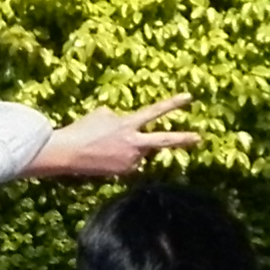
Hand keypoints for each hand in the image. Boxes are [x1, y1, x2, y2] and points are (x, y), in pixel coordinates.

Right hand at [35, 97, 201, 178]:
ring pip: (140, 151)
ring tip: (108, 146)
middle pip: (164, 141)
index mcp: (129, 124)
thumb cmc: (83, 129)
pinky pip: (131, 162)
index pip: (155, 111)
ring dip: (131, 147)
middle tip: (199, 138)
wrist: (69, 153)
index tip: (189, 97)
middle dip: (183, 139)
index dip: (172, 103)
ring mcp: (131, 160)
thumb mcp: (103, 113)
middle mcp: (134, 143)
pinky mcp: (125, 172)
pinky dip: (122, 158)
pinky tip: (106, 156)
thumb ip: (121, 118)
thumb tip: (126, 126)